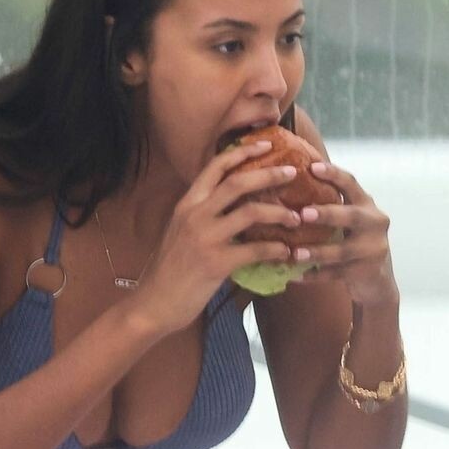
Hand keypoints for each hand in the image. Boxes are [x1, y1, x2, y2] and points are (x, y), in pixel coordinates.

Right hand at [128, 140, 301, 336]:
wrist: (153, 303)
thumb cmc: (169, 271)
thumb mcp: (180, 233)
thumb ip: (201, 216)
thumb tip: (232, 207)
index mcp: (186, 204)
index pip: (215, 167)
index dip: (242, 152)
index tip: (265, 144)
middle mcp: (194, 215)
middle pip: (237, 182)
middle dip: (269, 174)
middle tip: (292, 173)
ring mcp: (204, 238)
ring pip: (250, 212)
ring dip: (279, 213)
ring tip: (296, 218)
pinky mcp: (216, 263)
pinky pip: (255, 249)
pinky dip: (275, 249)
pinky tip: (287, 253)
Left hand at [289, 160, 396, 308]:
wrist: (377, 279)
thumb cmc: (354, 240)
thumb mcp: (350, 218)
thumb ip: (331, 204)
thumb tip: (289, 184)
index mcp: (367, 204)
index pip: (351, 184)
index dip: (333, 175)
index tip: (312, 167)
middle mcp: (374, 223)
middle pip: (352, 216)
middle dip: (328, 214)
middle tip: (303, 214)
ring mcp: (373, 249)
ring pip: (343, 250)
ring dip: (318, 252)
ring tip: (295, 254)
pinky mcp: (366, 272)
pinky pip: (337, 274)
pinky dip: (316, 275)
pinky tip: (296, 276)